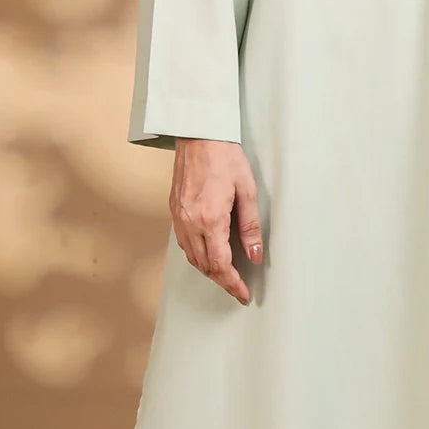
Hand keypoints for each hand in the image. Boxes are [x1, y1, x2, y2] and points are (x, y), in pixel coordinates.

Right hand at [169, 138, 263, 302]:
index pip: (221, 264)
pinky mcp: (174, 210)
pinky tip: (208, 254)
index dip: (233, 283)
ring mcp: (179, 217)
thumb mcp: (248, 190)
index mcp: (210, 219)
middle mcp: (190, 222)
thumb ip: (251, 226)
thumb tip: (254, 254)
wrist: (199, 135)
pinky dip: (196, 255)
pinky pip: (183, 243)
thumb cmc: (225, 157)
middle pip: (205, 265)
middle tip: (237, 289)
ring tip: (226, 275)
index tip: (243, 293)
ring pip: (192, 257)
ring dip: (209, 270)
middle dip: (222, 281)